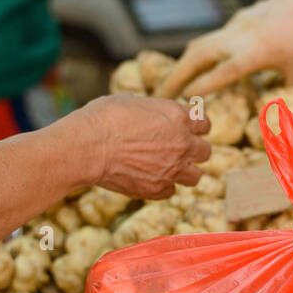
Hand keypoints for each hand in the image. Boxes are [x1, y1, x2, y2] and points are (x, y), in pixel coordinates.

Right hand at [76, 92, 211, 199]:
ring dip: (185, 172)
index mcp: (178, 117)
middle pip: (205, 152)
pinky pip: (171, 191)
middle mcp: (182, 144)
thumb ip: (152, 110)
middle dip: (194, 150)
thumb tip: (152, 113)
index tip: (189, 129)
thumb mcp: (131, 101)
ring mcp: (172, 169)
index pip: (205, 123)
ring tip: (169, 168)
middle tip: (180, 150)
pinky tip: (150, 179)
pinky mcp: (157, 189)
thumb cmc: (103, 118)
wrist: (87, 147)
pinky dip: (163, 186)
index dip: (197, 126)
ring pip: (195, 177)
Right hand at [154, 0, 292, 98]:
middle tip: (158, 98)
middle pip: (198, 55)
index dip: (202, 87)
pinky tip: (189, 71)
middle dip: (176, 77)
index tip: (182, 102)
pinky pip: (209, 40)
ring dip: (180, 66)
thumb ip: (288, 102)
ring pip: (199, 45)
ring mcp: (235, 26)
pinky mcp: (235, 20)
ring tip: (166, 88)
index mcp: (257, 52)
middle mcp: (240, 36)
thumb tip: (286, 135)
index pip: (223, 72)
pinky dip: (196, 56)